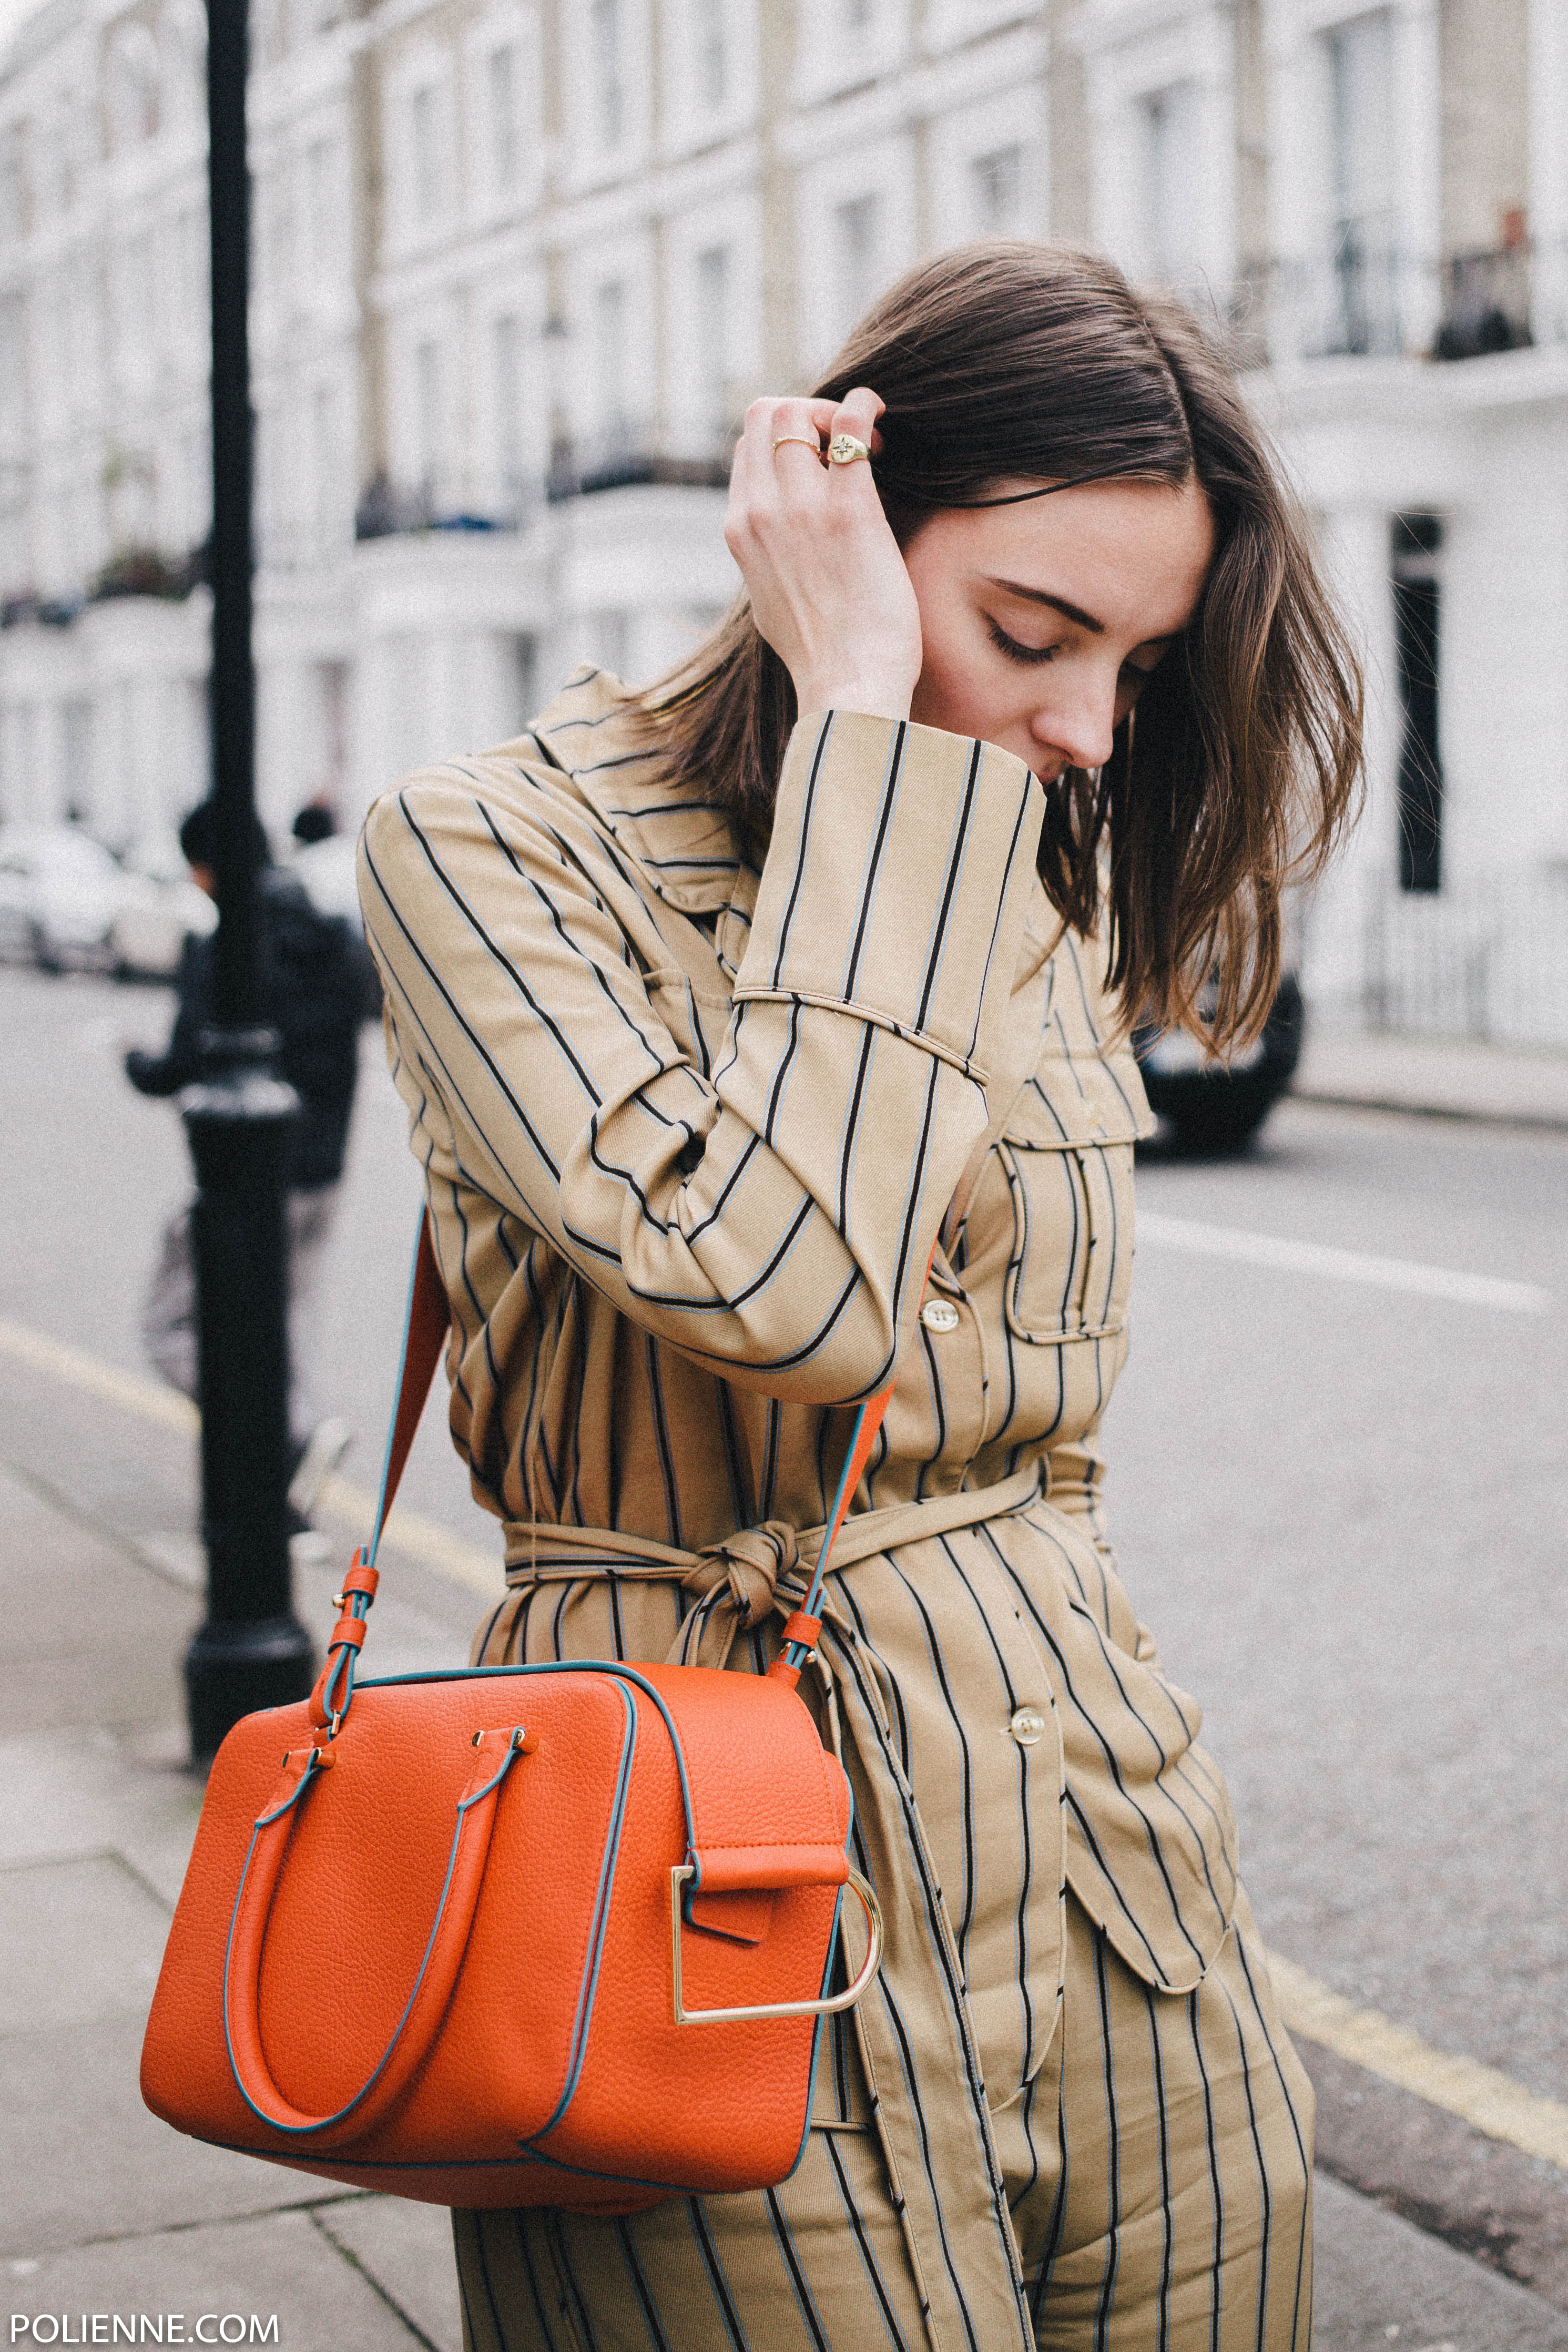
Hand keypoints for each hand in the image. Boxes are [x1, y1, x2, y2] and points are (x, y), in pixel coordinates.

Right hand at [724, 388, 922, 723]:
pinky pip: (849, 426)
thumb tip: (778, 548)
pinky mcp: (849, 509)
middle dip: (806, 412)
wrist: (847, 687)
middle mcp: (760, 512)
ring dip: (835, 411)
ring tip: (869, 439)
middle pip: (765, 416)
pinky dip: (864, 407)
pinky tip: (880, 420)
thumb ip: (767, 562)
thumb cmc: (821, 656)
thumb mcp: (769, 602)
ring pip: (796, 411)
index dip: (784, 438)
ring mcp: (801, 507)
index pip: (747, 447)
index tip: (820, 460)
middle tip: (845, 442)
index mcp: (740, 531)